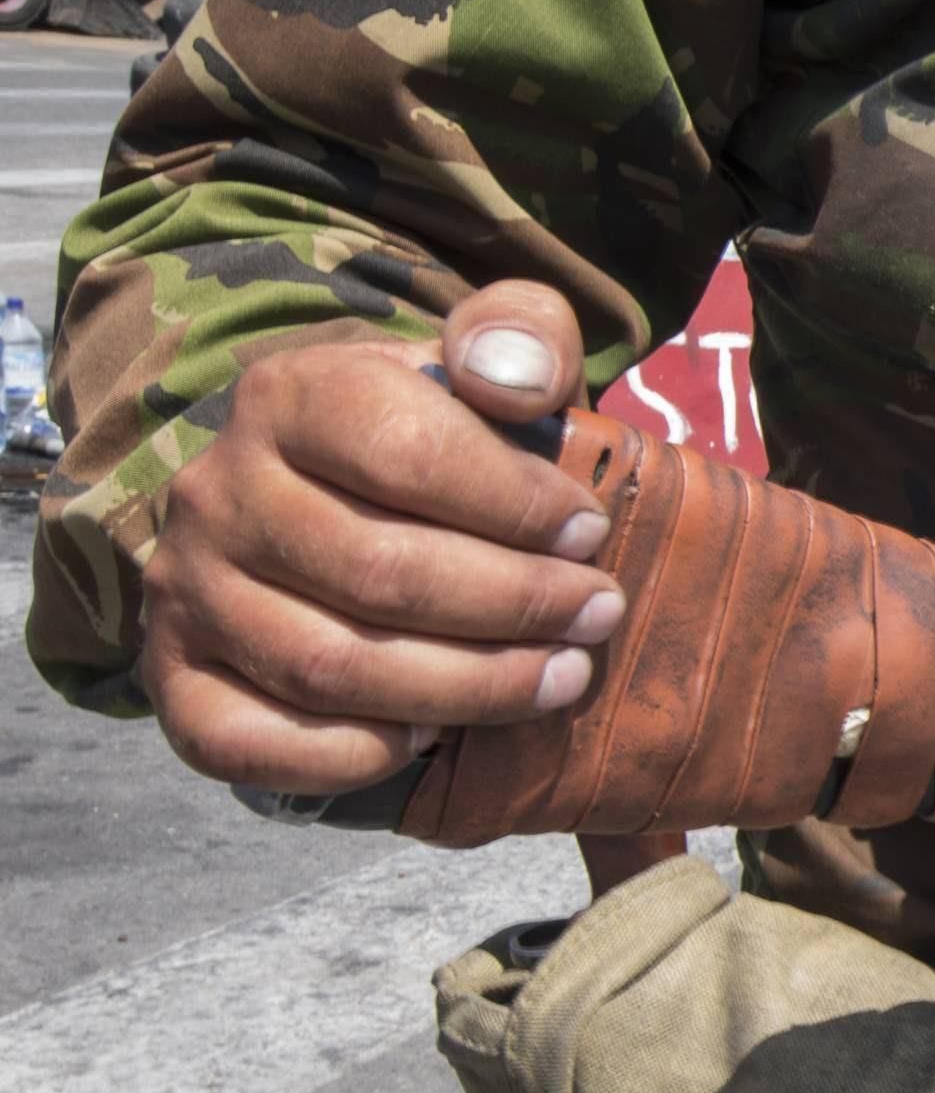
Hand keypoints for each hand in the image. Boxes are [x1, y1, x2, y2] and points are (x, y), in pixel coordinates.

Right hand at [138, 282, 621, 793]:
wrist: (324, 495)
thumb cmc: (435, 433)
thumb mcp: (484, 356)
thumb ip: (518, 337)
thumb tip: (516, 378)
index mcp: (289, 397)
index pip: (405, 453)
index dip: (514, 504)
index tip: (590, 533)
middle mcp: (217, 493)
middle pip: (379, 571)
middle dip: (515, 604)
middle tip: (598, 615)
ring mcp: (187, 591)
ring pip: (332, 667)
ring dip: (466, 687)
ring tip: (560, 677)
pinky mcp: (179, 680)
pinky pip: (254, 743)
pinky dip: (352, 755)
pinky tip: (433, 737)